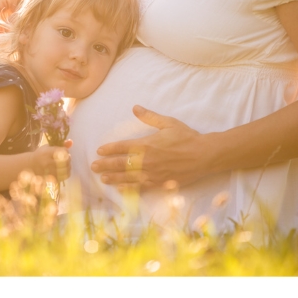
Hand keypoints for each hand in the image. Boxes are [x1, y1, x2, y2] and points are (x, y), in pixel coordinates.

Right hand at [31, 141, 71, 181]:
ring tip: (65, 165)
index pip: (64, 151)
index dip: (66, 151)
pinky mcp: (51, 179)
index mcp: (47, 153)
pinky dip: (66, 173)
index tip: (64, 152)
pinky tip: (63, 170)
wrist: (30, 166)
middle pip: (66, 161)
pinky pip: (64, 176)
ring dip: (68, 166)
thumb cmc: (40, 155)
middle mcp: (48, 162)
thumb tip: (71, 142)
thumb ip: (60, 145)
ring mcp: (49, 172)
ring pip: (66, 169)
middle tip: (66, 159)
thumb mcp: (48, 147)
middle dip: (68, 159)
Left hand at [92, 105, 208, 188]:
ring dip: (113, 177)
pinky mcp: (160, 183)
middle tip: (93, 166)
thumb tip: (135, 108)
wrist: (204, 155)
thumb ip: (150, 117)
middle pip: (121, 163)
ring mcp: (153, 173)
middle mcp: (147, 161)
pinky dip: (129, 188)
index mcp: (147, 145)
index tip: (99, 150)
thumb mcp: (168, 123)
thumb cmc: (187, 137)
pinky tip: (120, 189)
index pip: (123, 147)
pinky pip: (140, 187)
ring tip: (102, 178)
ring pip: (128, 177)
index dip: (109, 149)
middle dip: (105, 165)